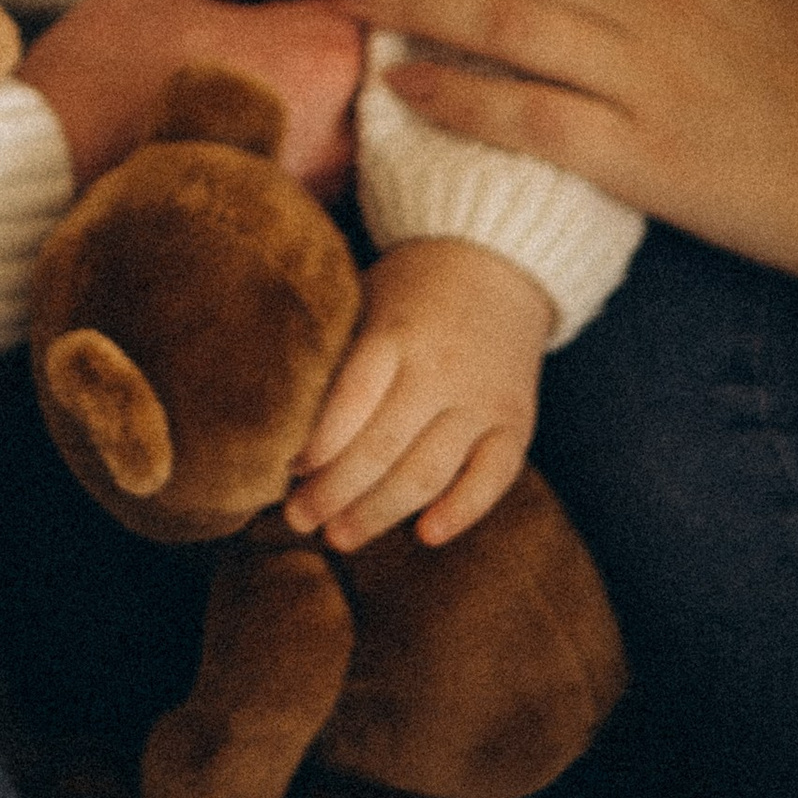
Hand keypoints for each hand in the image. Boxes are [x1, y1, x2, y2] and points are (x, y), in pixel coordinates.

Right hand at [20, 0, 362, 190]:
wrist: (43, 188)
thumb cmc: (97, 81)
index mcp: (322, 53)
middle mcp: (345, 128)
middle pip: (378, 62)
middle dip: (336, 33)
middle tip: (276, 23)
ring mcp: (325, 188)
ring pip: (358, 117)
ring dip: (325, 89)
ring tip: (255, 74)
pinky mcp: (296, 229)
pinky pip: (326, 165)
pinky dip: (303, 138)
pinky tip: (250, 125)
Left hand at [283, 238, 552, 550]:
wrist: (499, 260)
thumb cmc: (412, 288)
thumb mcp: (367, 297)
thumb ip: (337, 353)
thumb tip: (280, 420)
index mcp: (396, 333)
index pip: (352, 399)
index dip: (318, 443)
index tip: (286, 470)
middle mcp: (441, 369)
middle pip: (383, 448)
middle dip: (334, 492)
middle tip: (299, 519)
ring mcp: (483, 400)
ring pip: (429, 472)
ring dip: (380, 512)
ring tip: (339, 537)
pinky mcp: (517, 423)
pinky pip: (493, 478)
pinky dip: (461, 511)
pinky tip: (425, 535)